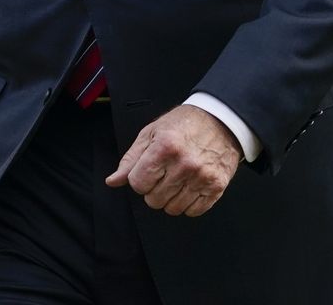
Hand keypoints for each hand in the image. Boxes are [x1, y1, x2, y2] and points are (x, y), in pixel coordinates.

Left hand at [104, 103, 240, 216]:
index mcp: (164, 147)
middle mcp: (184, 164)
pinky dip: (188, 204)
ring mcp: (202, 177)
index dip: (138, 179)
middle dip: (153, 190)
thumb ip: (131, 159)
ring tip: (177, 180)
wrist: (220, 120)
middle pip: (154, 199)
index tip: (147, 171)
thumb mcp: (151, 133)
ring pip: (173, 208)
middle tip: (163, 175)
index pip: (137, 183)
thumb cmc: (183, 125)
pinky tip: (189, 187)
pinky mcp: (217, 187)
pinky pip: (194, 211)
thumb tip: (112, 181)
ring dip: (170, 198)